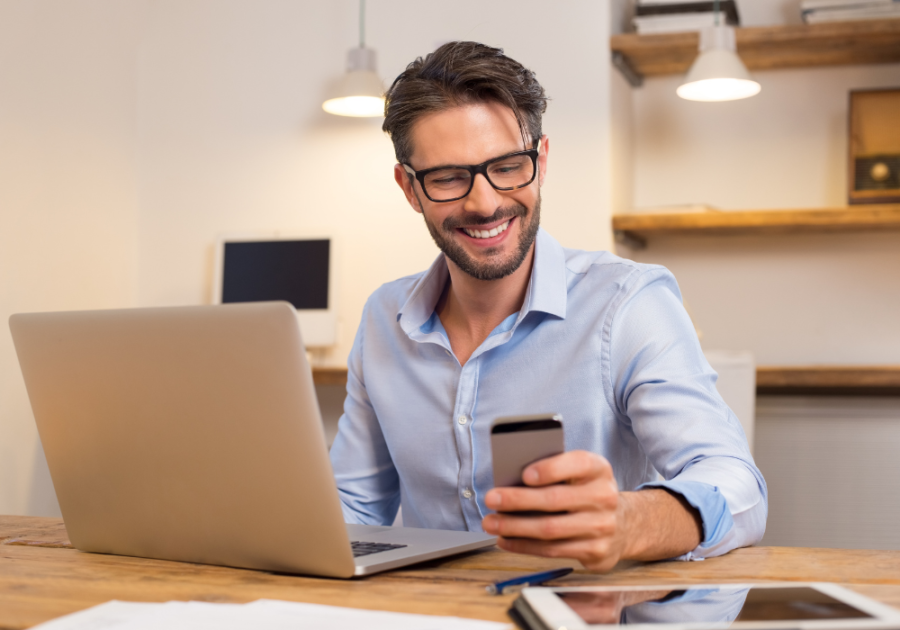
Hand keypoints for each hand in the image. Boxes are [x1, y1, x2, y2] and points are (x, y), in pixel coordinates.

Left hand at [481, 451, 702, 571]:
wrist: (622, 524)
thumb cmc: (585, 492)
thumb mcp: (577, 474)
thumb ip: (552, 471)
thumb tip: (510, 480)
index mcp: (598, 469)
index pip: (577, 464)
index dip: (550, 469)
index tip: (524, 474)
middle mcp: (604, 497)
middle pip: (555, 500)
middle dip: (518, 500)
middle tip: (491, 498)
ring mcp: (602, 527)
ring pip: (550, 529)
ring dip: (515, 527)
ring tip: (491, 522)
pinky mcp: (596, 552)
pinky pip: (552, 550)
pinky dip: (524, 545)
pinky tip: (505, 539)